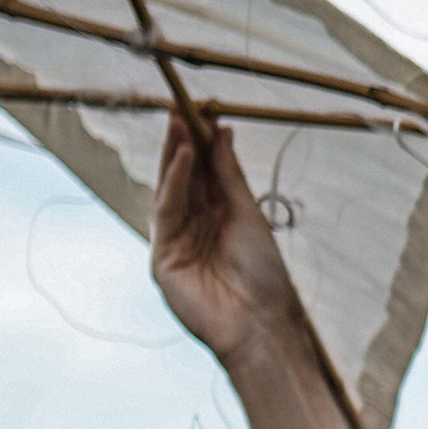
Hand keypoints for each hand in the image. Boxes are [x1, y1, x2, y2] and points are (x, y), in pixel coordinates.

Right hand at [151, 112, 303, 368]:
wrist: (261, 321)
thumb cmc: (263, 273)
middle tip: (179, 107)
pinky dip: (173, 183)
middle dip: (181, 143)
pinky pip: (166, 212)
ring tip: (177, 122)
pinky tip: (181, 158)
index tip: (200, 109)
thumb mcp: (249, 214)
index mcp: (218, 217)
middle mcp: (195, 226)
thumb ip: (230, 175)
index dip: (200, 142)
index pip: (204, 172)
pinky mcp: (163, 258)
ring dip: (173, 156)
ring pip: (171, 190)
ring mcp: (176, 241)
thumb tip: (222, 132)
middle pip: (184, 178)